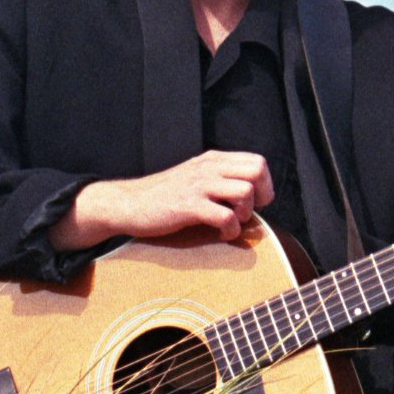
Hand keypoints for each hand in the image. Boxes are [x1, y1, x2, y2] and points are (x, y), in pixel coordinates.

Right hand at [50, 150, 273, 250]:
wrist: (129, 203)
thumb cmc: (165, 196)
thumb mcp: (195, 178)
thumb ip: (220, 180)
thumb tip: (252, 196)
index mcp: (213, 160)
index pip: (257, 161)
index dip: (264, 184)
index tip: (255, 202)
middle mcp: (209, 167)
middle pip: (257, 172)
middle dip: (261, 196)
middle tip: (246, 212)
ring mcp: (198, 185)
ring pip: (244, 193)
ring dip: (245, 214)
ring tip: (231, 223)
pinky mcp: (188, 206)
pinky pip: (225, 217)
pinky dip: (230, 230)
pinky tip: (220, 234)